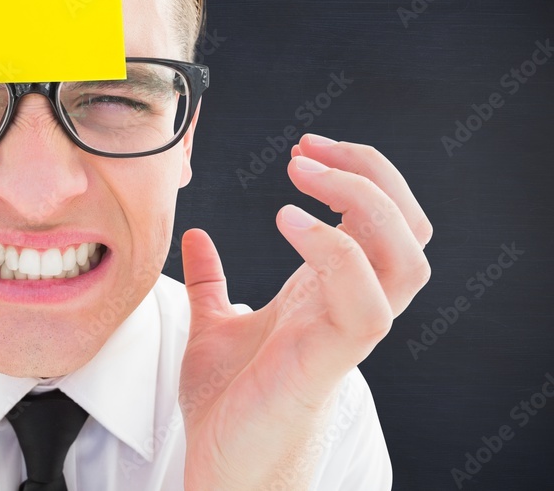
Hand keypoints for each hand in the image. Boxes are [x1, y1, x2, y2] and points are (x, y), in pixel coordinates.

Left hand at [179, 135, 431, 489]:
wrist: (221, 465)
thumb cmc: (228, 402)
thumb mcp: (213, 323)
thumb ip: (211, 280)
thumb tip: (198, 237)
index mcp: (330, 293)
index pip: (384, 221)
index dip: (357, 172)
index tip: (303, 149)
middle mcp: (351, 306)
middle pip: (410, 229)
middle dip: (370, 172)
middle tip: (308, 149)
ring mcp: (345, 332)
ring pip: (408, 259)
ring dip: (363, 200)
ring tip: (304, 173)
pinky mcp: (328, 360)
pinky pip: (363, 301)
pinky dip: (335, 250)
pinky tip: (288, 221)